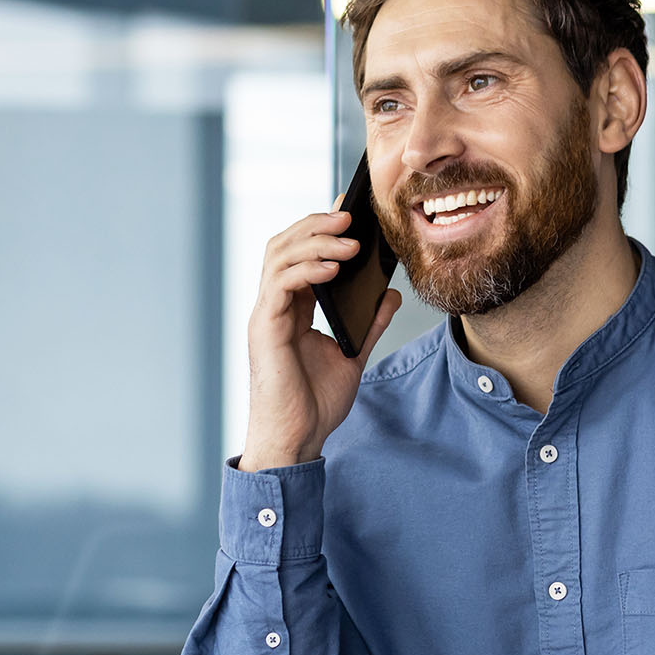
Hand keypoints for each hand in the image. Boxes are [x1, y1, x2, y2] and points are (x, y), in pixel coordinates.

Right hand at [240, 210, 401, 471]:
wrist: (296, 441)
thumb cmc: (315, 405)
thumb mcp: (354, 355)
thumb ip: (370, 323)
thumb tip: (390, 293)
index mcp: (292, 310)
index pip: (300, 255)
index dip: (321, 230)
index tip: (352, 213)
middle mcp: (274, 307)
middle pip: (284, 245)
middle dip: (316, 224)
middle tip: (350, 213)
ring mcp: (265, 315)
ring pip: (279, 256)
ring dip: (315, 240)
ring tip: (348, 237)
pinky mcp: (264, 329)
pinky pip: (280, 285)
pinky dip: (306, 269)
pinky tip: (333, 267)